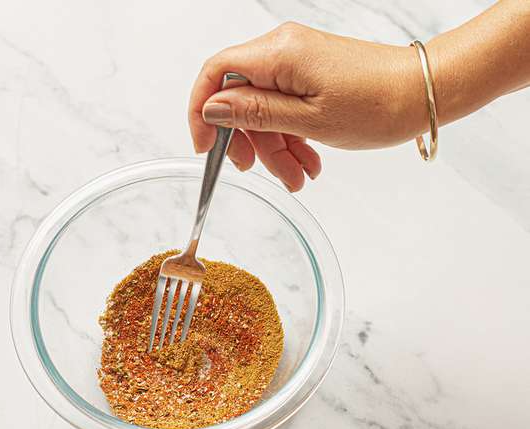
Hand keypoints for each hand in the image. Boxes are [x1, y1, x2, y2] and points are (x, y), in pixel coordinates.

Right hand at [188, 23, 425, 190]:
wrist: (428, 91)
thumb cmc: (378, 104)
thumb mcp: (307, 119)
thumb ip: (252, 113)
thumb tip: (212, 109)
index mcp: (279, 53)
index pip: (215, 73)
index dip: (201, 112)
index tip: (206, 147)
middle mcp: (285, 49)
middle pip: (238, 96)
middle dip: (246, 140)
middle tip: (259, 171)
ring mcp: (299, 61)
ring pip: (262, 108)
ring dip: (273, 146)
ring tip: (297, 177)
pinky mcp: (313, 72)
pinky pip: (285, 106)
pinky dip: (289, 136)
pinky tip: (306, 161)